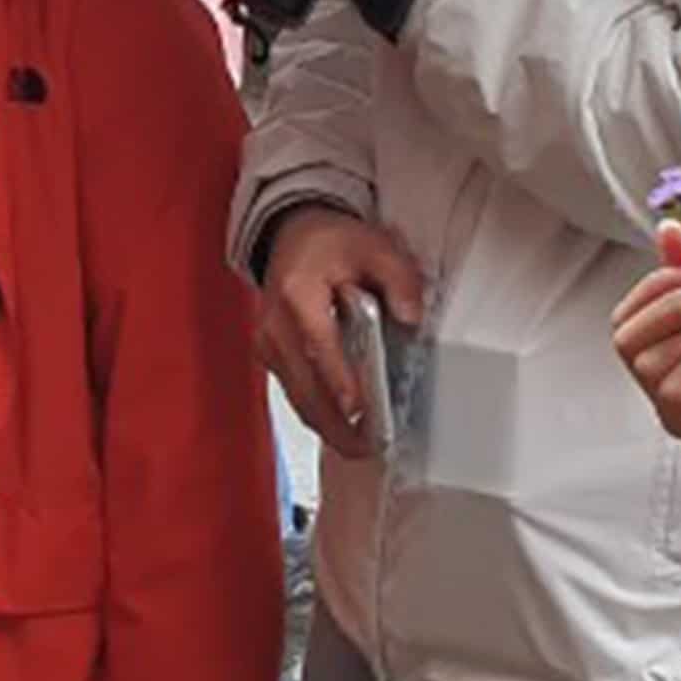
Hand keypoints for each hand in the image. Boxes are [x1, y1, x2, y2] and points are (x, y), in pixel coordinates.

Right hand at [254, 207, 427, 452]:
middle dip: (333, 421)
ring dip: (325, 424)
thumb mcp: (373, 245)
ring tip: (357, 447)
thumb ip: (398, 278)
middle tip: (365, 446)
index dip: (337, 378)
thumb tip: (411, 316)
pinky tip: (339, 427)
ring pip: (295, 394)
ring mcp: (269, 342)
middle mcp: (276, 322)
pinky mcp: (270, 354)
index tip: (355, 407)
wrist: (291, 234)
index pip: (318, 343)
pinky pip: (292, 389)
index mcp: (298, 292)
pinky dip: (315, 410)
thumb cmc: (328, 243)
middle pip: (303, 382)